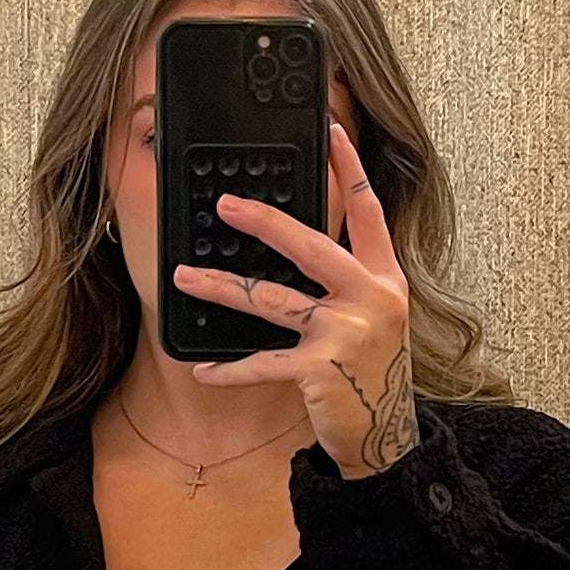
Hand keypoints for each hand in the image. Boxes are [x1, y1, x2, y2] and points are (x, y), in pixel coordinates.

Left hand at [173, 121, 419, 478]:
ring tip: (184, 277)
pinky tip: (202, 369)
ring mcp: (345, 333)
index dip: (349, 170)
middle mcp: (369, 298)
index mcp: (384, 279)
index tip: (331, 133)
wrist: (385, 435)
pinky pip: (262, 362)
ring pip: (271, 299)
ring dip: (221, 287)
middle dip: (264, 221)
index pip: (367, 213)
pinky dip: (230, 369)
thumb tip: (294, 245)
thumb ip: (348, 282)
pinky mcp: (320, 369)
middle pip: (310, 245)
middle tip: (225, 204)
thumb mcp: (375, 319)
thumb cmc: (372, 374)